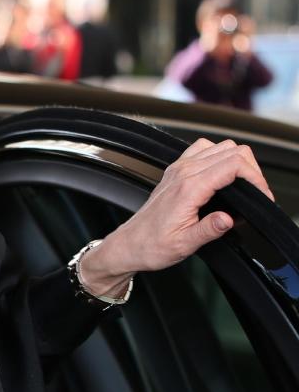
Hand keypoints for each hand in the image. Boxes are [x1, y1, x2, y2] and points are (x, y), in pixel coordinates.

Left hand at [78, 138, 274, 295]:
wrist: (130, 244)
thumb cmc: (152, 245)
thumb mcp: (185, 244)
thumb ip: (209, 230)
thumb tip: (229, 219)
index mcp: (188, 188)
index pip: (233, 164)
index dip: (256, 178)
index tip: (262, 196)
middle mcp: (183, 172)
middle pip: (231, 150)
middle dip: (251, 169)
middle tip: (257, 193)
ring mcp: (178, 169)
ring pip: (219, 146)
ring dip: (237, 160)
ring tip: (244, 185)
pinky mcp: (175, 171)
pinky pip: (202, 150)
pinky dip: (219, 157)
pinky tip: (222, 175)